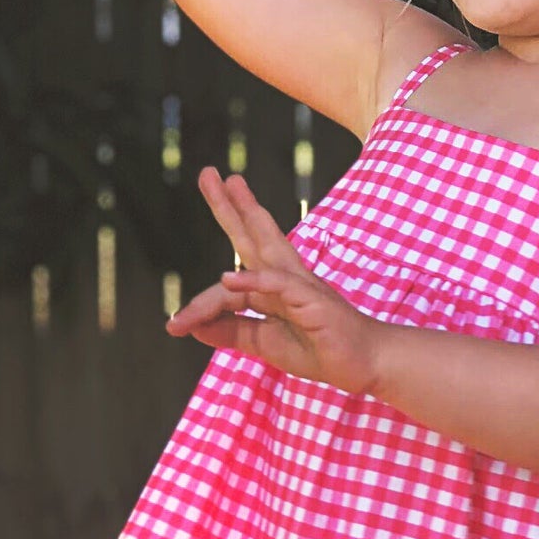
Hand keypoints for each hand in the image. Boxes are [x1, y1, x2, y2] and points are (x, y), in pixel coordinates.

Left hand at [166, 167, 381, 393]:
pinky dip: (255, 281)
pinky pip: (280, 285)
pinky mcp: (312, 300)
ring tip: (229, 185)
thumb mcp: (264, 343)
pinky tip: (229, 277)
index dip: (203, 298)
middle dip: (232, 206)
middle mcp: (287, 277)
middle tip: (210, 174)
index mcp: (275, 288)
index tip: (175, 325)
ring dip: (246, 213)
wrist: (364, 364)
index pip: (236, 276)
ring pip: (266, 245)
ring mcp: (300, 285)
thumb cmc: (320, 350)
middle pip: (254, 235)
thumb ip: (231, 332)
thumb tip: (192, 326)